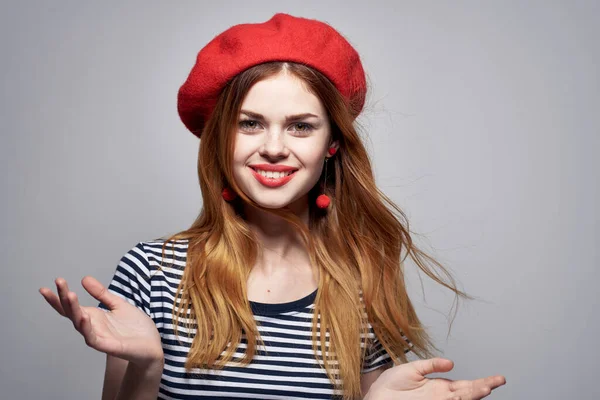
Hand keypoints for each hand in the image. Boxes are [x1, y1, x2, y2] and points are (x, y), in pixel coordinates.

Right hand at [40, 276, 162, 366]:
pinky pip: (93, 338)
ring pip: (80, 324)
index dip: (58, 298)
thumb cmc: (135, 328)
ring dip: (74, 310)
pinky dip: (87, 328)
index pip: (71, 307)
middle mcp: (92, 327)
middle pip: (72, 313)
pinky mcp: (108, 346)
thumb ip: (102, 293)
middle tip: (59, 282)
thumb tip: (84, 278)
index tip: (45, 287)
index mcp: (94, 317)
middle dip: (63, 298)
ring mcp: (98, 337)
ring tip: (69, 295)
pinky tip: (84, 317)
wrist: (152, 345)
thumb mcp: (118, 304)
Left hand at [365, 358, 505, 399]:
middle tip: (497, 381)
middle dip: (482, 388)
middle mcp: (441, 398)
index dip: (481, 383)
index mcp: (440, 387)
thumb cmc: (391, 386)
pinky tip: (466, 398)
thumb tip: (451, 363)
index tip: (496, 379)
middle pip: (467, 394)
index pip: (465, 385)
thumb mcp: (412, 369)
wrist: (377, 397)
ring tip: (486, 388)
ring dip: (473, 395)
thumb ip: (431, 365)